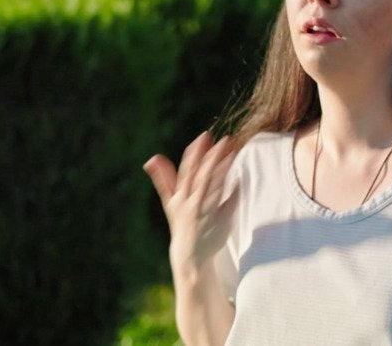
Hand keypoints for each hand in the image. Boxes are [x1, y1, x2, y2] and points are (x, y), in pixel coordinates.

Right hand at [144, 132, 237, 268]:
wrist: (189, 254)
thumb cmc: (181, 224)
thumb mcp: (169, 201)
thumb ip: (163, 179)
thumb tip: (152, 158)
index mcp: (179, 196)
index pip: (187, 170)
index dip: (195, 152)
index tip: (204, 136)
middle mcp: (190, 202)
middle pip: (202, 175)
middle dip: (213, 156)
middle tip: (224, 139)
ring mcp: (204, 211)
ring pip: (214, 185)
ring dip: (224, 167)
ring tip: (233, 151)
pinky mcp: (217, 219)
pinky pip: (225, 200)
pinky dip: (232, 187)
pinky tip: (239, 174)